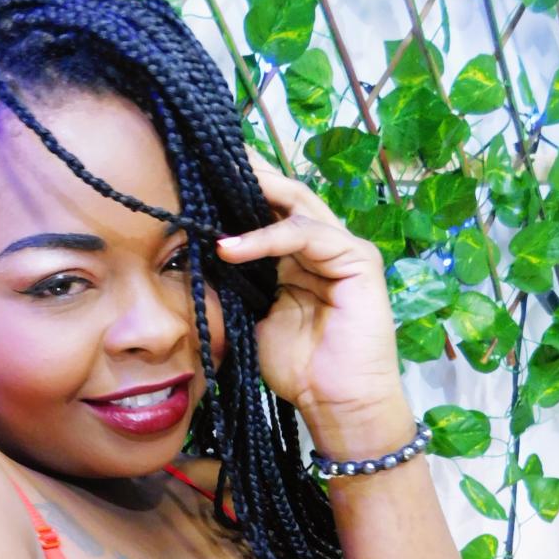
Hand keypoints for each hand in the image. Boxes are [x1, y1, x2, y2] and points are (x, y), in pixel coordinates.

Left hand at [215, 162, 405, 420]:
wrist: (335, 403)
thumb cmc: (298, 369)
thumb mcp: (253, 317)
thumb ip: (236, 283)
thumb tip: (200, 254)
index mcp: (298, 258)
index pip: (269, 211)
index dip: (238, 193)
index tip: (199, 175)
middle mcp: (323, 247)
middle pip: (286, 196)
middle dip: (249, 174)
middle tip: (211, 155)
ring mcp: (344, 251)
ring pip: (297, 206)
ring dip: (254, 196)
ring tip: (214, 187)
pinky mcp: (359, 260)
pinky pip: (308, 235)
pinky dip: (268, 237)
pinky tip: (231, 246)